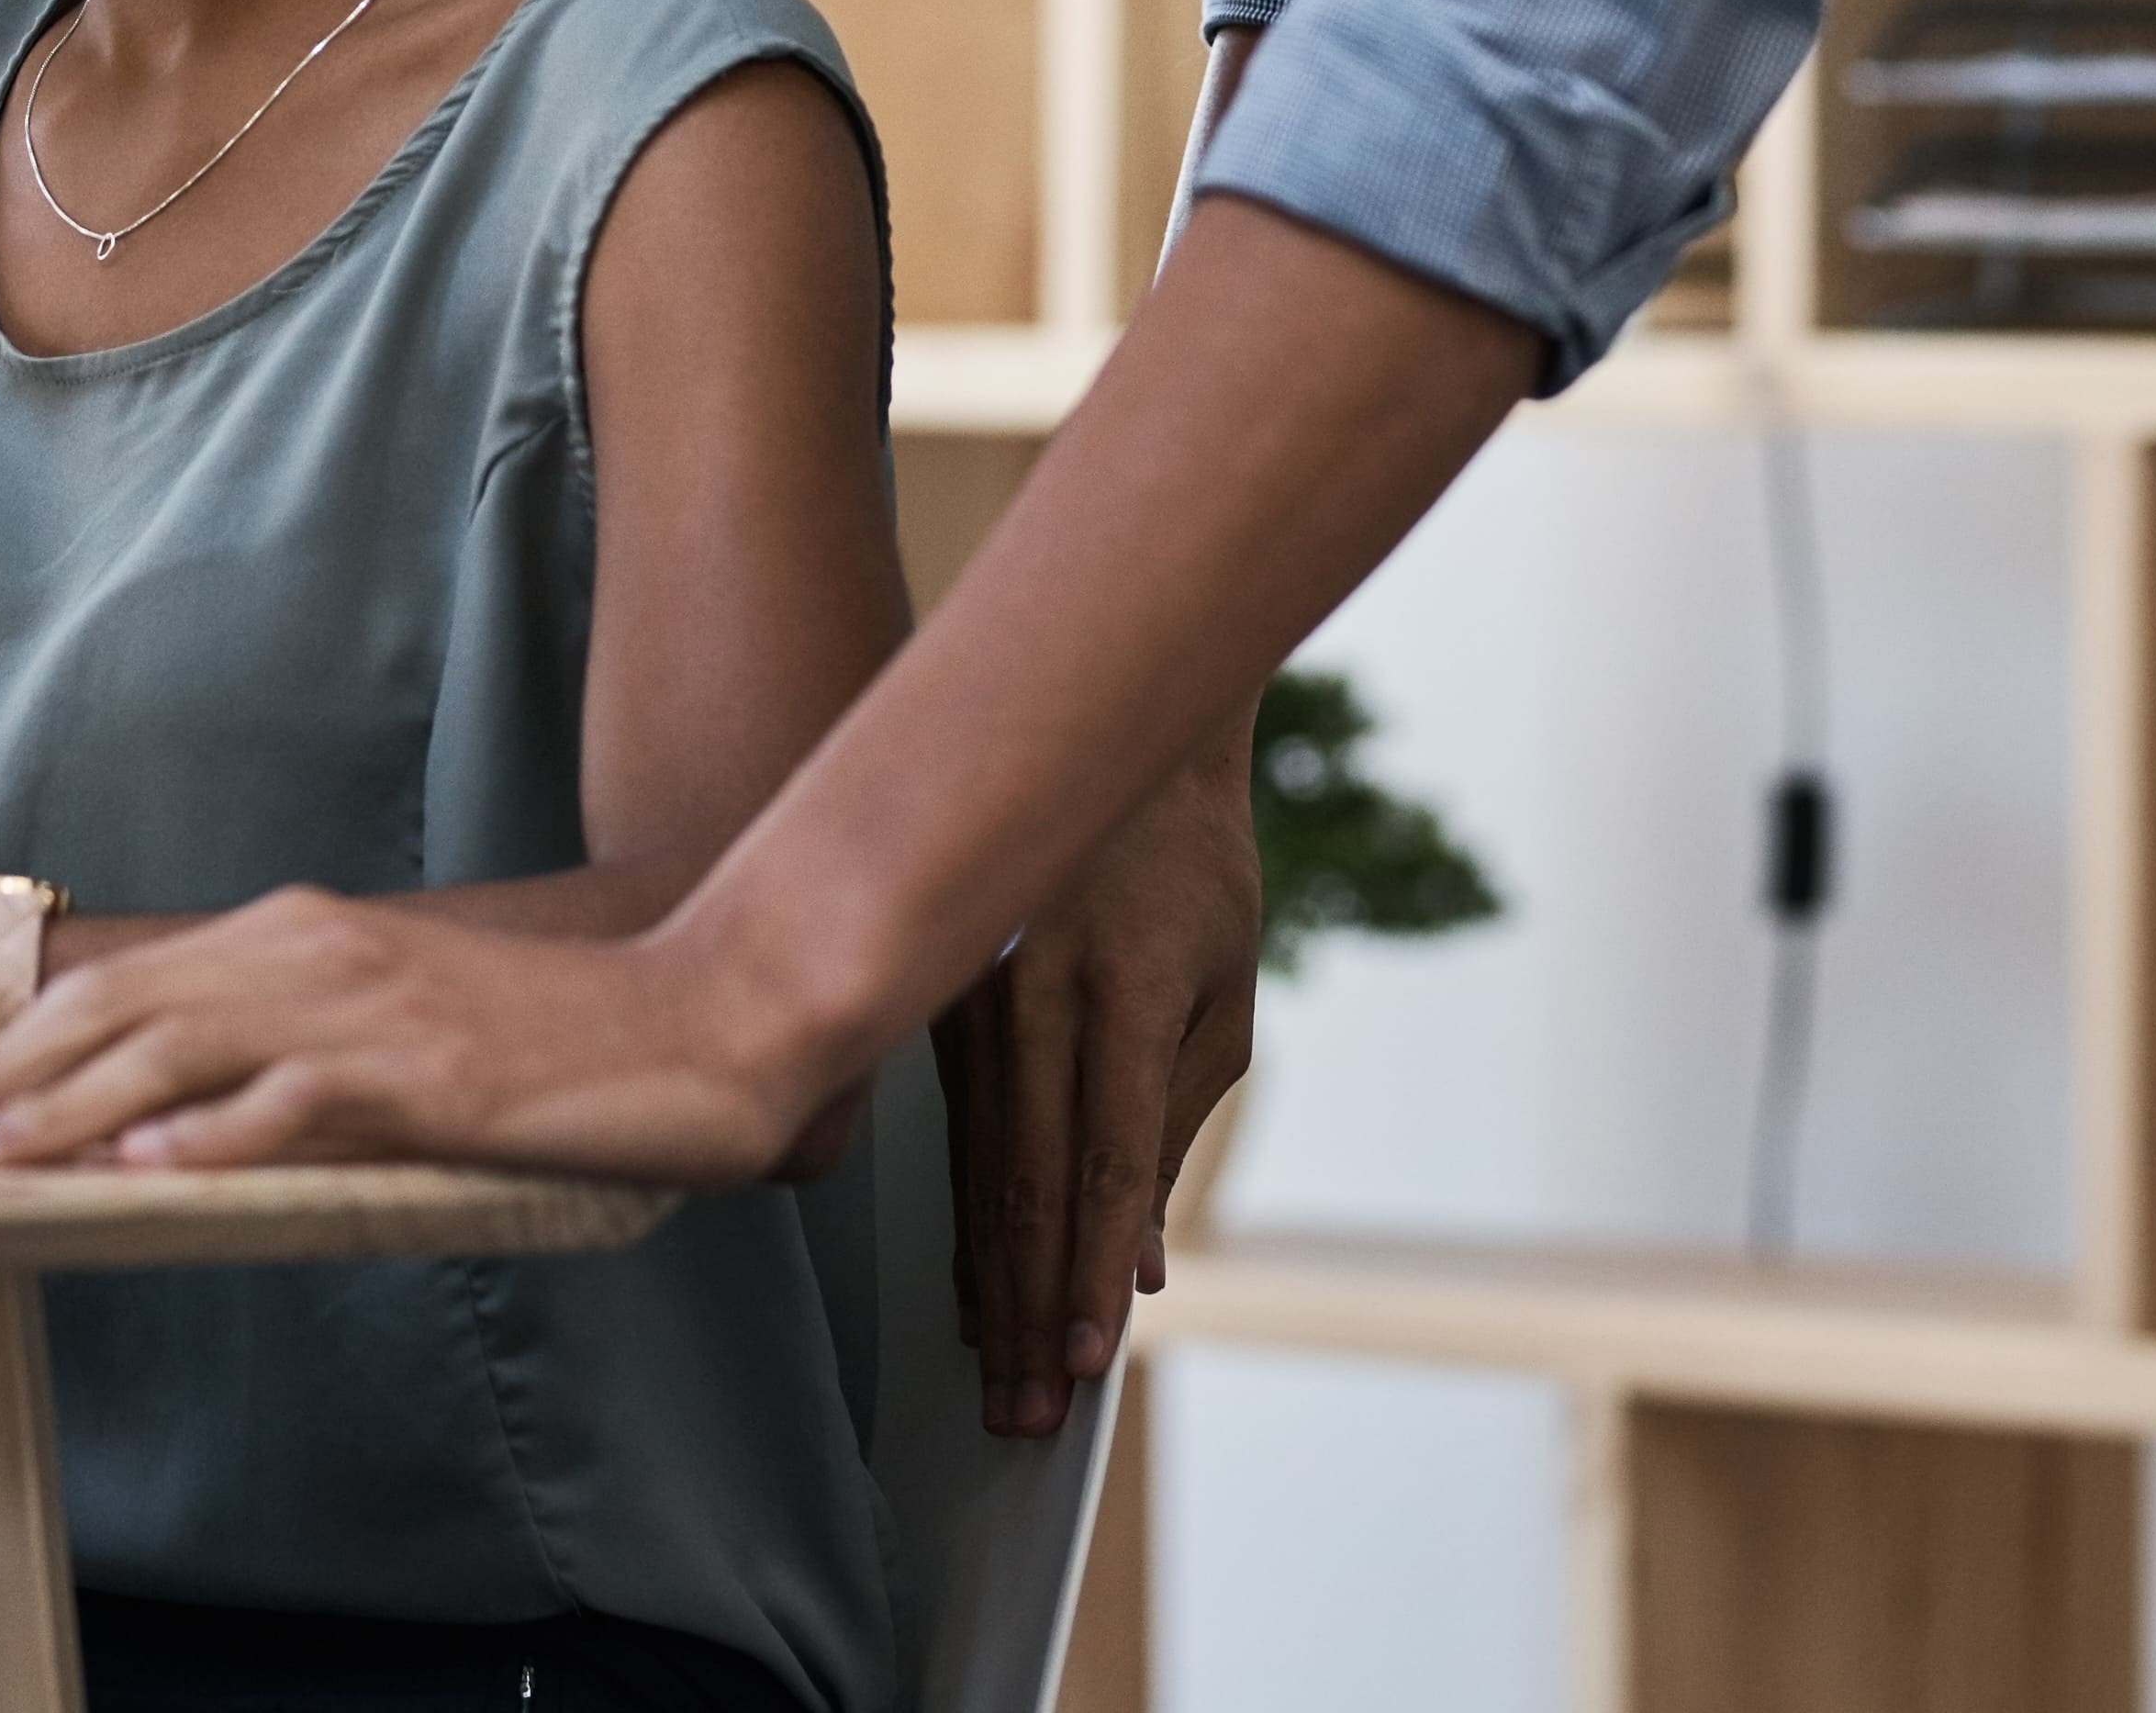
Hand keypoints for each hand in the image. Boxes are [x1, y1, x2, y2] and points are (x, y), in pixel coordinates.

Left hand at [0, 889, 831, 1183]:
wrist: (702, 1013)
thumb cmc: (555, 1039)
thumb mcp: (400, 1027)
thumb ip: (295, 1056)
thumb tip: (177, 1121)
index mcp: (305, 935)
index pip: (123, 989)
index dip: (11, 1048)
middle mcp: (316, 950)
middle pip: (117, 1011)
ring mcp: (367, 1007)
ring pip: (172, 1054)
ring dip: (57, 1115)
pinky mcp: (423, 1072)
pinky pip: (290, 1103)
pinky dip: (206, 1136)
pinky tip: (136, 1172)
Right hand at [939, 719, 1260, 1436]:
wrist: (1108, 741)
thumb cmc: (1193, 874)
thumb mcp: (1220, 993)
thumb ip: (1175, 1122)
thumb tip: (1142, 1259)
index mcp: (1120, 991)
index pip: (1102, 1162)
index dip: (1093, 1272)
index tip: (1090, 1363)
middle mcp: (1031, 996)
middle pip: (1025, 1186)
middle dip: (1029, 1312)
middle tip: (1028, 1415)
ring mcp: (970, 994)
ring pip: (977, 1170)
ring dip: (989, 1285)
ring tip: (1000, 1380)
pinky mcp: (935, 997)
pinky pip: (951, 1133)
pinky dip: (963, 1220)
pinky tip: (969, 1288)